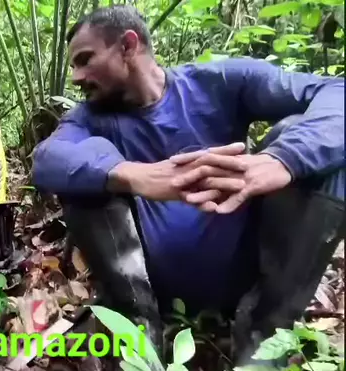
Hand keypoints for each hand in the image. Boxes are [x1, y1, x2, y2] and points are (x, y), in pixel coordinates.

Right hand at [113, 142, 246, 201]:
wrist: (138, 178)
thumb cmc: (156, 173)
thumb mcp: (176, 168)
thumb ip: (190, 169)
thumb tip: (202, 169)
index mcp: (187, 160)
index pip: (209, 152)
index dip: (226, 149)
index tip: (242, 146)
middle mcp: (187, 167)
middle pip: (212, 162)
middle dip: (230, 163)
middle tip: (248, 164)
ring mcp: (181, 179)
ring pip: (206, 179)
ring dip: (224, 183)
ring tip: (241, 186)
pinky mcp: (174, 191)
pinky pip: (191, 197)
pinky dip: (202, 202)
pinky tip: (214, 207)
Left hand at [171, 152, 291, 213]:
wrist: (281, 164)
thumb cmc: (257, 165)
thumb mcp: (237, 165)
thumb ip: (222, 170)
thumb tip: (207, 173)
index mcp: (226, 160)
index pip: (203, 157)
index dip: (187, 158)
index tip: (171, 160)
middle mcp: (230, 167)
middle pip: (206, 172)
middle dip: (189, 178)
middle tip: (173, 183)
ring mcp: (240, 177)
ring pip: (218, 186)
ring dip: (203, 194)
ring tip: (189, 201)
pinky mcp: (251, 186)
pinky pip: (238, 196)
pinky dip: (229, 204)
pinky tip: (218, 211)